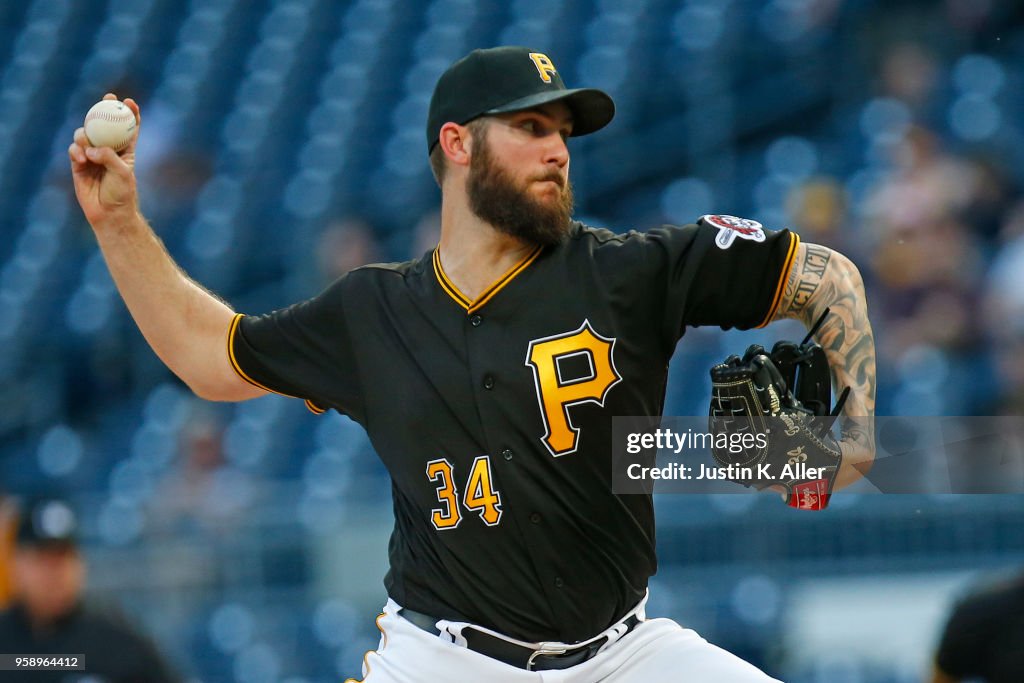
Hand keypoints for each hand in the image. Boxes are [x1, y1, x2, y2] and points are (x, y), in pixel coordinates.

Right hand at [68, 93, 141, 227]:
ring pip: (85, 135)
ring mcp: (92, 156)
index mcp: (125, 150)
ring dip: (85, 134)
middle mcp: (108, 150)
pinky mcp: (79, 164)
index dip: (130, 113)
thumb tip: (92, 148)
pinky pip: (74, 150)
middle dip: (104, 109)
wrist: (108, 213)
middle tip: (107, 99)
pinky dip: (77, 151)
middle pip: (104, 124)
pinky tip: (82, 157)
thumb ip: (109, 157)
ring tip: (87, 142)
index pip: (128, 128)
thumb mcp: (122, 173)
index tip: (130, 102)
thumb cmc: (121, 194)